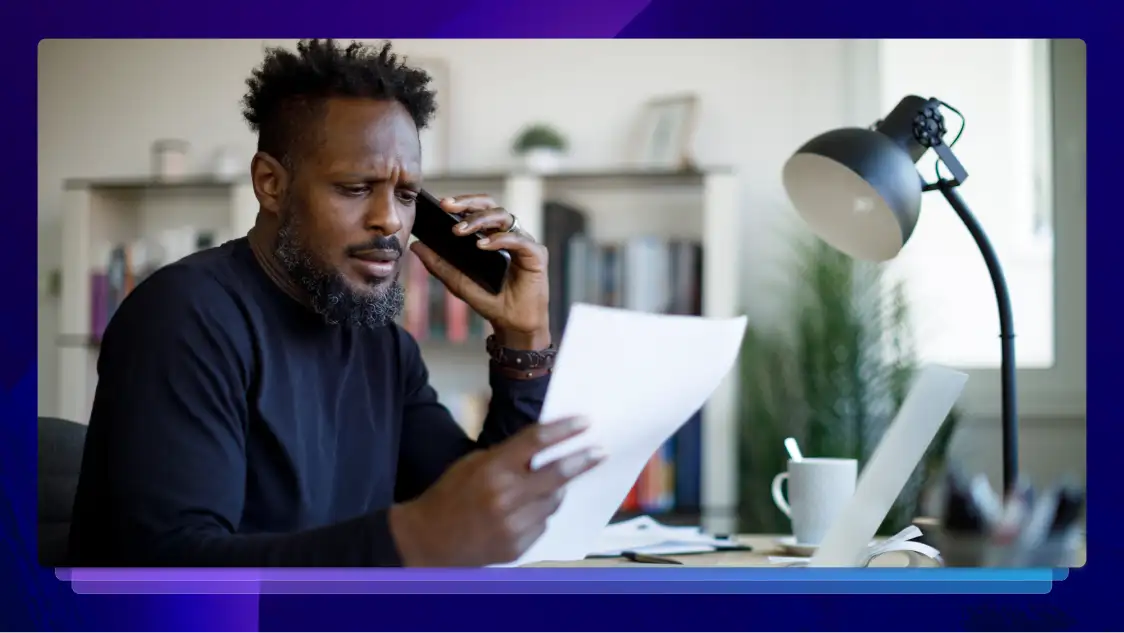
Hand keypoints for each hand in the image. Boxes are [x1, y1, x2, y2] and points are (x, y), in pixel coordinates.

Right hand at [388, 417, 604, 566]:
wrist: (428, 540)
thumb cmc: (450, 495)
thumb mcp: (473, 464)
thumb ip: (508, 457)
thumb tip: (545, 450)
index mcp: (492, 469)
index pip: (536, 442)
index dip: (564, 430)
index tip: (585, 422)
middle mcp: (506, 496)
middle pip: (557, 474)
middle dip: (583, 460)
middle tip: (600, 452)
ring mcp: (513, 525)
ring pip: (554, 501)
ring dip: (555, 491)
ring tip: (542, 488)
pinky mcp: (517, 547)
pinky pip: (542, 524)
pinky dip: (538, 515)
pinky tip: (520, 514)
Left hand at [410, 194, 549, 348]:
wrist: (512, 325)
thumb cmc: (490, 300)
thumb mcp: (457, 282)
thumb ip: (438, 264)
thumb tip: (415, 245)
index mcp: (492, 235)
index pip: (477, 209)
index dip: (461, 203)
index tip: (441, 204)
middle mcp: (508, 234)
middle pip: (491, 205)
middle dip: (468, 202)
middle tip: (448, 206)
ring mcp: (523, 242)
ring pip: (504, 216)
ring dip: (479, 219)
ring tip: (460, 230)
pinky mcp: (536, 254)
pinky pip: (519, 239)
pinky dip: (499, 239)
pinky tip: (483, 245)